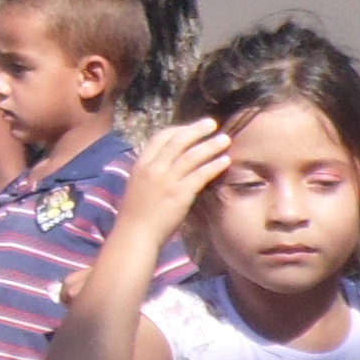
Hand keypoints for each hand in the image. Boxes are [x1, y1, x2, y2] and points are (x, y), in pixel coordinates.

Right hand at [117, 115, 231, 244]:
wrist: (135, 235)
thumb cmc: (136, 216)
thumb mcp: (137, 186)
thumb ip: (150, 173)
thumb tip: (167, 164)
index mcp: (140, 165)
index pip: (159, 138)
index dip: (177, 130)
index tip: (190, 128)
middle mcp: (153, 169)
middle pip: (177, 141)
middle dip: (196, 130)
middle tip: (212, 124)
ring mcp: (166, 181)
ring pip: (191, 156)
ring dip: (210, 145)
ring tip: (225, 139)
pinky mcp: (179, 194)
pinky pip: (200, 175)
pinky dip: (214, 166)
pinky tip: (225, 161)